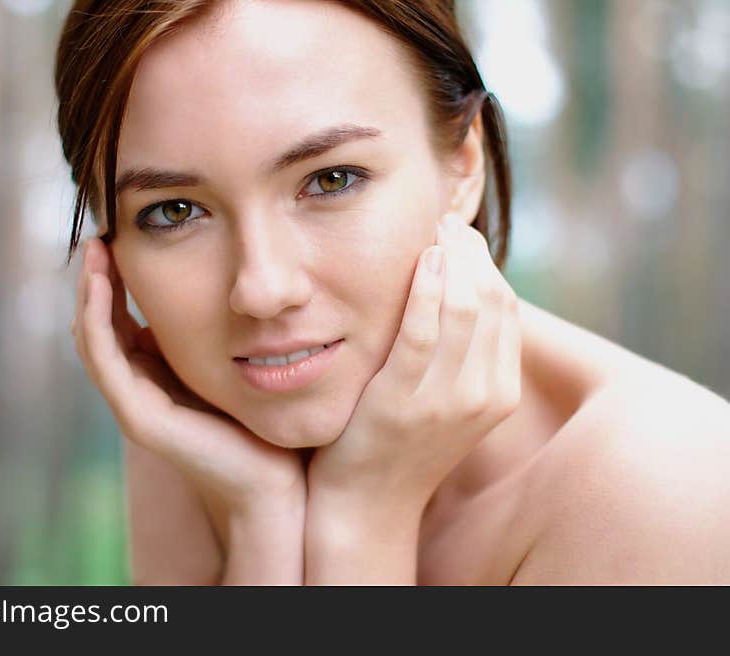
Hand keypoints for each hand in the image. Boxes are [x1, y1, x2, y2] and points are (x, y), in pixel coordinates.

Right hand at [71, 237, 304, 515]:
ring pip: (93, 338)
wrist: (276, 483)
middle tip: (100, 232)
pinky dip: (98, 317)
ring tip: (96, 248)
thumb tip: (223, 288)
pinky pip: (106, 358)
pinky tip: (100, 282)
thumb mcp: (233, 365)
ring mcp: (132, 404)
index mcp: (156, 376)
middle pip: (99, 324)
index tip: (121, 235)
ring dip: (89, 291)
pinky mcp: (138, 417)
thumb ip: (216, 334)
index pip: (119, 320)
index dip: (114, 279)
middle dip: (97, 278)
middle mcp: (137, 389)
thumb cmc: (263, 424)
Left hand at [308, 213, 521, 513]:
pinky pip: (422, 329)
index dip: (486, 264)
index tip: (461, 236)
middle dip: (471, 252)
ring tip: (432, 232)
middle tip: (445, 222)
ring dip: (451, 259)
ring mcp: (447, 400)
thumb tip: (458, 289)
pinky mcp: (403, 400)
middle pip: (491, 300)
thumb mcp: (446, 399)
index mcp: (500, 392)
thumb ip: (460, 352)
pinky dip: (425, 287)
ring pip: (464, 307)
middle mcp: (484, 395)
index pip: (507, 309)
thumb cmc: (399, 441)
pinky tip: (420, 259)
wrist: (368, 503)